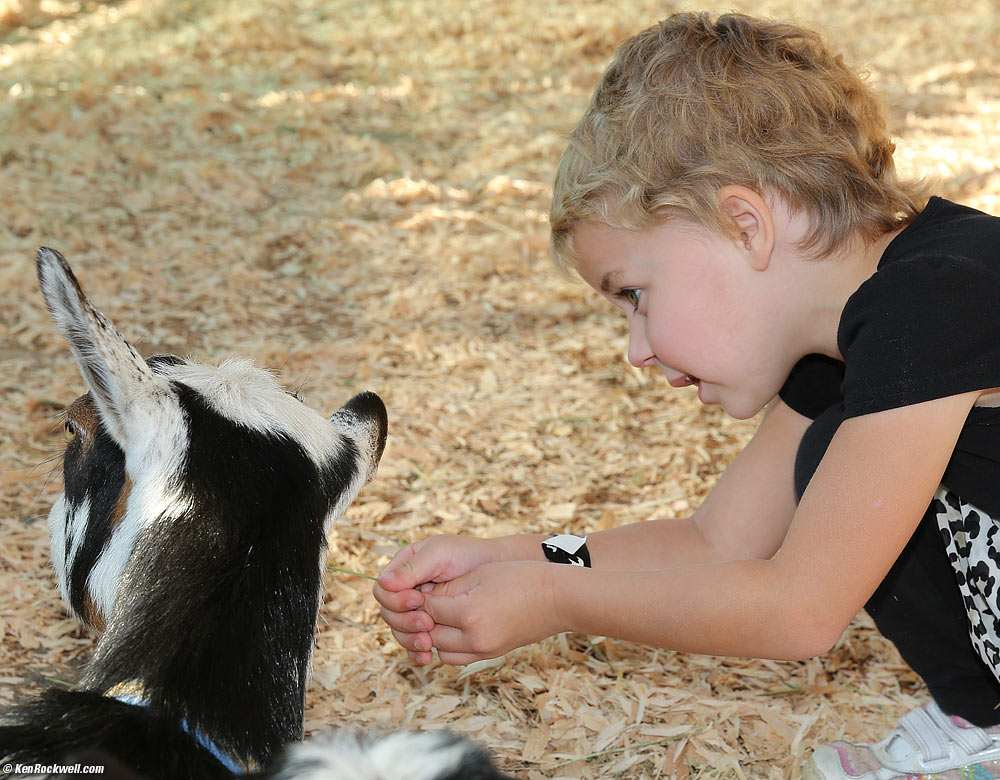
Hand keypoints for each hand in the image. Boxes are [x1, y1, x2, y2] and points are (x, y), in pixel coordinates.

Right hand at [373, 535, 505, 663]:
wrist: (496, 570)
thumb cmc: (468, 555)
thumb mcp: (440, 554)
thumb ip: (412, 568)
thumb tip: (383, 583)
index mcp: (402, 569)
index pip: (382, 591)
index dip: (395, 599)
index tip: (418, 600)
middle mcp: (405, 591)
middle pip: (388, 614)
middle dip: (404, 622)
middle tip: (428, 623)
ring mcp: (416, 610)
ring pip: (399, 631)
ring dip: (410, 640)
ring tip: (428, 642)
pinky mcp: (429, 626)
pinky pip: (414, 643)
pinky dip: (417, 652)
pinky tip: (429, 656)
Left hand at [423, 560, 559, 665]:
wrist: (558, 598)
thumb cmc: (521, 577)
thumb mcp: (481, 575)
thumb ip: (449, 588)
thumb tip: (424, 598)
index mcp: (469, 613)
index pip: (428, 609)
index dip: (420, 597)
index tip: (417, 586)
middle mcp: (475, 638)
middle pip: (431, 633)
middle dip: (423, 618)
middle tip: (420, 602)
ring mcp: (484, 650)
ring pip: (442, 651)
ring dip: (435, 635)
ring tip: (437, 615)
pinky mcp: (492, 655)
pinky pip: (458, 657)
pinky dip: (449, 646)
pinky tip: (452, 627)